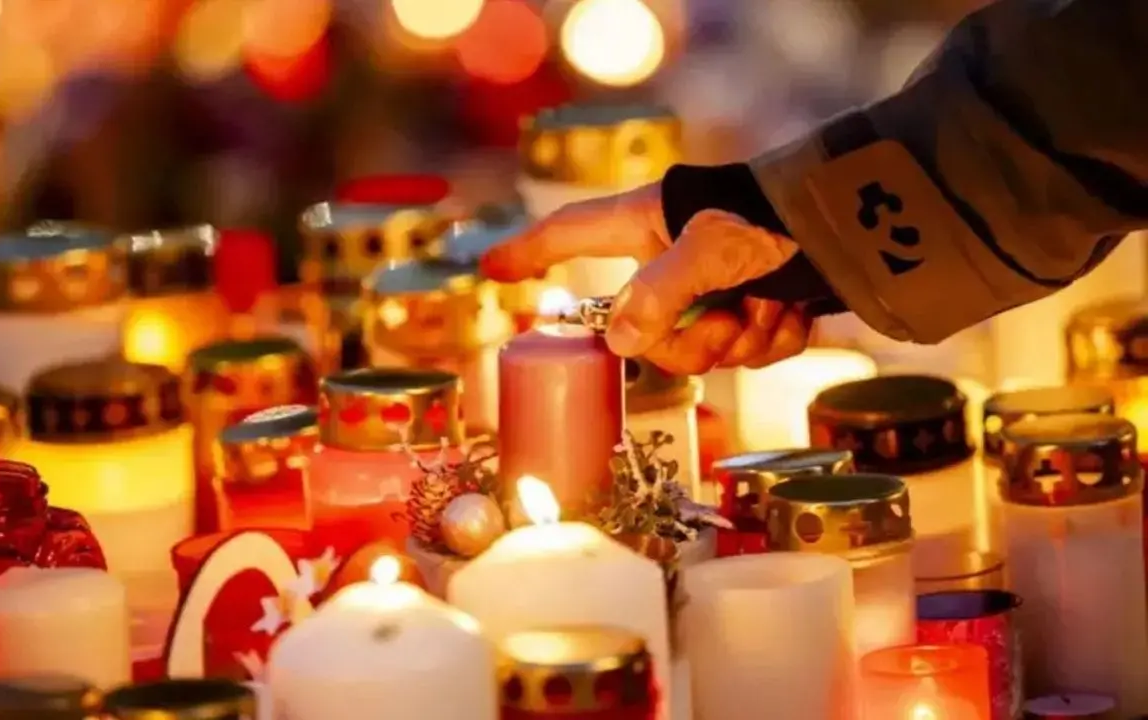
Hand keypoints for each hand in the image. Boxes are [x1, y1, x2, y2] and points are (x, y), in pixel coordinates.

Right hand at [480, 183, 811, 372]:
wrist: (877, 224)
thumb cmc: (785, 219)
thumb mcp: (713, 251)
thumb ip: (657, 297)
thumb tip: (618, 344)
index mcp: (650, 222)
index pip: (570, 234)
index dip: (529, 252)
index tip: (491, 270)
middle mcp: (676, 256)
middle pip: (644, 327)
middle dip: (692, 341)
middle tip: (729, 321)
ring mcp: (717, 285)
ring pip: (701, 347)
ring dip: (742, 339)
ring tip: (773, 305)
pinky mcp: (759, 305)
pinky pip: (746, 350)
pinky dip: (774, 340)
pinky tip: (796, 312)